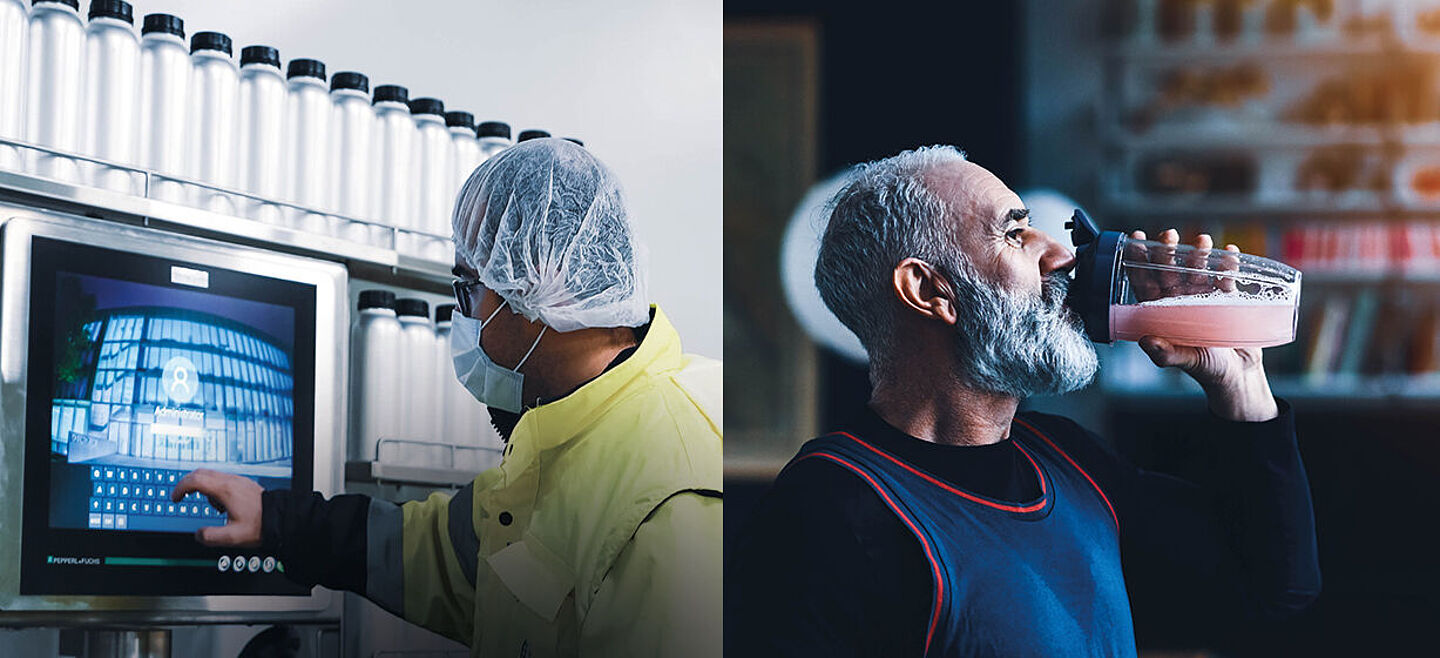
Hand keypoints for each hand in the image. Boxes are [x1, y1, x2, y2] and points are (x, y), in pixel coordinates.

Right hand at [172, 469, 263, 546]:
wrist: (281, 517)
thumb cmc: (260, 525)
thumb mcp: (233, 537)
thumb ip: (211, 536)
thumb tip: (198, 534)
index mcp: (225, 490)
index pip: (195, 480)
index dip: (180, 488)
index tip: (175, 498)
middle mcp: (231, 481)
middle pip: (201, 473)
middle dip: (187, 484)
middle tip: (182, 497)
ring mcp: (238, 480)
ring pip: (212, 475)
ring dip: (203, 488)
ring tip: (215, 509)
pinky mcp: (243, 484)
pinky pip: (222, 480)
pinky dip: (215, 489)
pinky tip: (224, 506)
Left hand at [1134, 229, 1278, 421]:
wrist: (1240, 375)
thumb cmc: (1208, 370)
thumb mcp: (1186, 361)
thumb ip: (1167, 353)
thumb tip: (1147, 341)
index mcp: (1161, 313)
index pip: (1144, 283)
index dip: (1137, 262)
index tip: (1134, 240)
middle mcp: (1178, 302)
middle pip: (1169, 271)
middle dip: (1168, 252)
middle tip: (1169, 235)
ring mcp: (1202, 298)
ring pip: (1196, 270)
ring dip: (1199, 255)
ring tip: (1203, 241)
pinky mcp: (1226, 299)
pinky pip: (1225, 277)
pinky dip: (1228, 265)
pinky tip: (1230, 253)